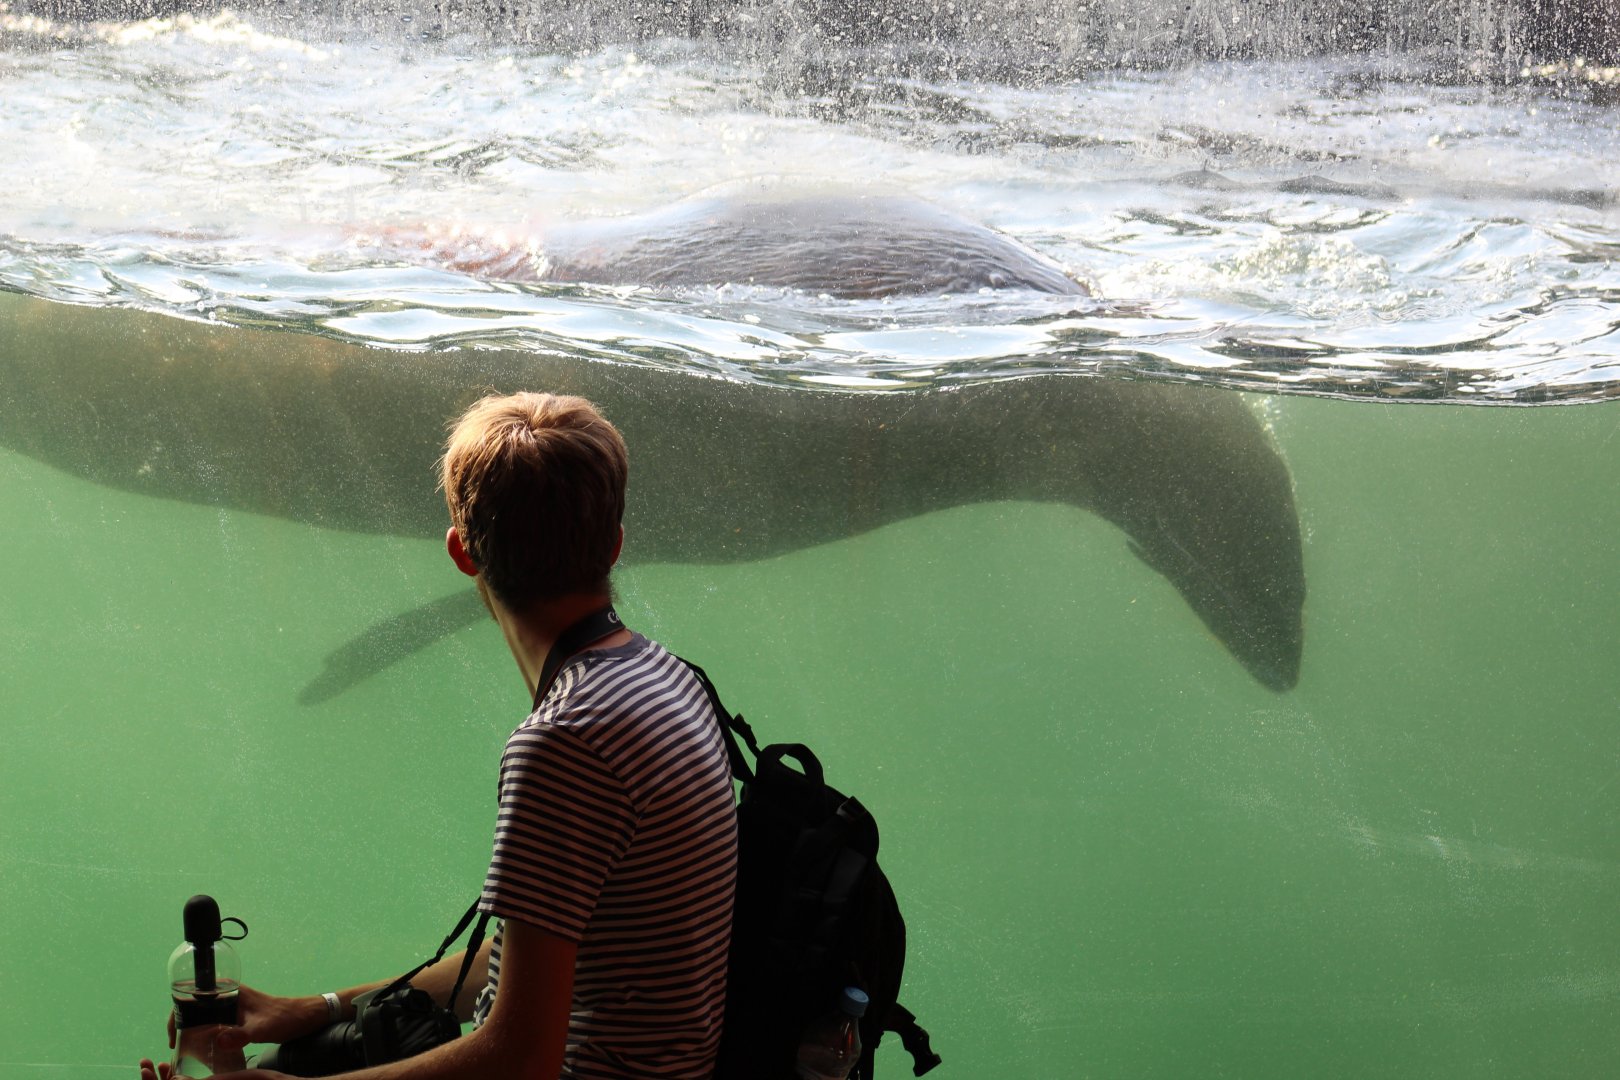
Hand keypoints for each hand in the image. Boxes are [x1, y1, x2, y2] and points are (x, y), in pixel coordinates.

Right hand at [141, 984, 324, 1078]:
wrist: (303, 1017)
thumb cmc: (285, 1019)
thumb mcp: (262, 1029)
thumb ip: (241, 1036)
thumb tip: (219, 1041)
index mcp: (230, 991)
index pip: (192, 996)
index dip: (177, 1014)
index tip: (173, 1036)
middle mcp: (228, 994)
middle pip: (193, 1005)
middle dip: (181, 1024)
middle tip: (176, 1047)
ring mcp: (231, 1004)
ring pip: (202, 1013)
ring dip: (191, 1028)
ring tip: (185, 1049)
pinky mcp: (236, 1014)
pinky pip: (212, 1020)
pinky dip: (204, 1031)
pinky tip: (202, 1048)